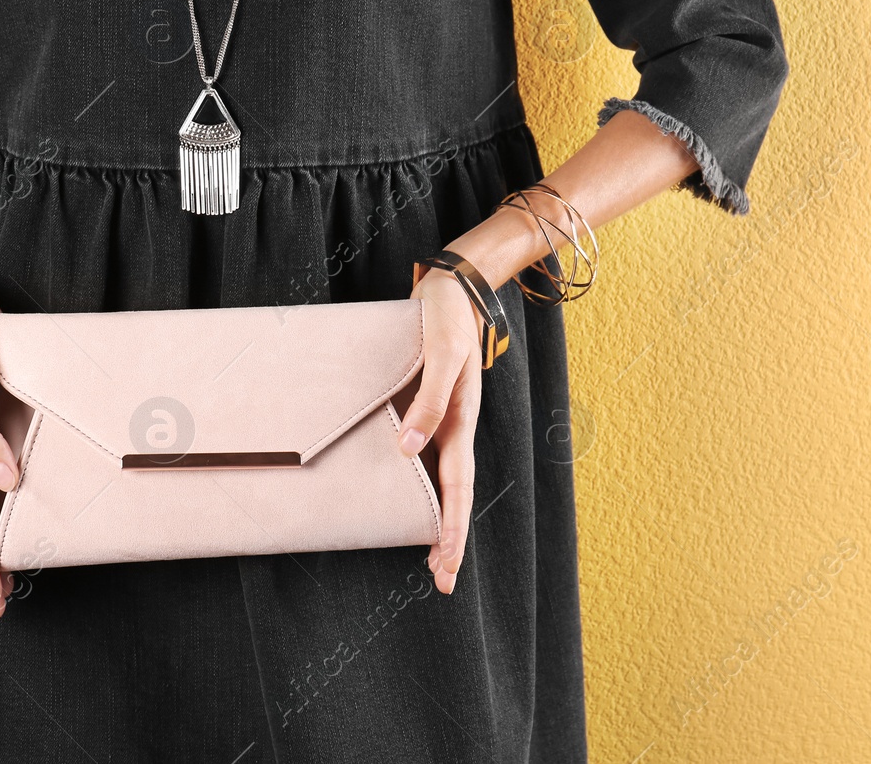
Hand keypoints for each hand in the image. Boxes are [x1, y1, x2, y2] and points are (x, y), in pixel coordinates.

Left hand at [400, 268, 485, 594]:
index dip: (451, 526)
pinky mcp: (424, 408)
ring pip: (441, 482)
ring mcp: (441, 421)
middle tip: (443, 582)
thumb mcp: (441, 355)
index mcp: (461, 420)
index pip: (457, 486)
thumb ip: (429, 402)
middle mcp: (452, 427)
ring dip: (437, 520)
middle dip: (449, 539)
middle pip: (453, 495)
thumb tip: (410, 451)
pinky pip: (425, 457)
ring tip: (430, 560)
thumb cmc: (446, 318)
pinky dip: (422, 486)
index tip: (446, 562)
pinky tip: (410, 500)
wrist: (449, 288)